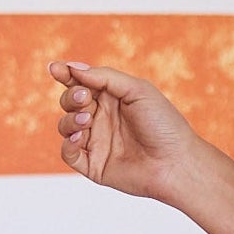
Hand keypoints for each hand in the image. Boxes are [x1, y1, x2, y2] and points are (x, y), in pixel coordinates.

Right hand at [48, 58, 202, 202]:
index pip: (80, 83)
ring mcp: (97, 142)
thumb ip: (104, 77)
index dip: (65, 74)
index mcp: (112, 98)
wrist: (177, 162)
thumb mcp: (137, 90)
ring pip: (65, 126)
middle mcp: (102, 119)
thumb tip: (72, 68)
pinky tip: (80, 137)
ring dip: (70, 119)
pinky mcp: (94, 165)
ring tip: (86, 120)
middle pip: (69, 102)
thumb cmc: (164, 124)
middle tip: (86, 99)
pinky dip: (68, 144)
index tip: (55, 69)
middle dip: (71, 97)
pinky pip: (69, 153)